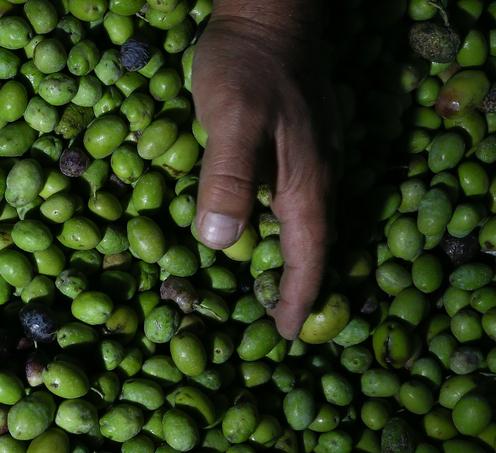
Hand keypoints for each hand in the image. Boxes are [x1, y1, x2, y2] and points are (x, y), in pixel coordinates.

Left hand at [191, 8, 340, 339]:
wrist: (267, 10)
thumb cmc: (247, 65)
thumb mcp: (231, 119)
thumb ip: (228, 178)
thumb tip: (222, 243)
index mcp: (304, 181)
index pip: (307, 255)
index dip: (297, 297)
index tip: (286, 334)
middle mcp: (317, 173)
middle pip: (314, 241)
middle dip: (300, 282)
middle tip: (282, 316)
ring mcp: (312, 153)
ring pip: (307, 218)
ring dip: (295, 253)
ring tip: (274, 281)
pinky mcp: (297, 137)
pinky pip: (295, 193)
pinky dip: (284, 221)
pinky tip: (266, 220)